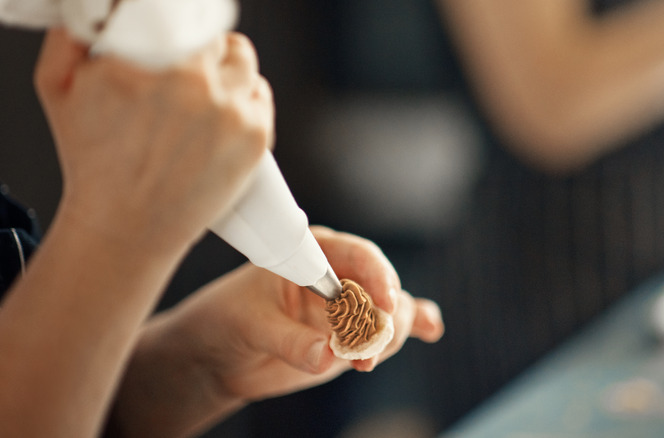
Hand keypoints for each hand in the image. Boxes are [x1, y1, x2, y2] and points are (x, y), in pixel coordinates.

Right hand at [34, 29, 273, 253]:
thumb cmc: (92, 163)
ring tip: (205, 93)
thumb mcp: (58, 87)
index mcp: (144, 58)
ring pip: (242, 59)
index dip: (175, 24)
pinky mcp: (256, 134)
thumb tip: (104, 11)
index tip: (170, 36)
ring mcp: (229, 108)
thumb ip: (73, 34)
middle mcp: (192, 79)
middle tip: (183, 72)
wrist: (127, 227)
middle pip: (213, 34)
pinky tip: (223, 115)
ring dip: (227, 68)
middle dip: (199, 48)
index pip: (177, 12)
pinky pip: (261, 93)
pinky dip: (246, 98)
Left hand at [108, 226, 443, 436]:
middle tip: (369, 348)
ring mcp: (347, 310)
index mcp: (314, 253)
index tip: (386, 301)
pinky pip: (388, 330)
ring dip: (389, 335)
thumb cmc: (226, 320)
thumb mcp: (252, 325)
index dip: (378, 276)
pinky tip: (430, 329)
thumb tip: (328, 357)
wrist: (217, 355)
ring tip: (366, 359)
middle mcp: (338, 277)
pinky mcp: (350, 338)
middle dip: (384, 317)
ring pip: (389, 315)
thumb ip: (291, 342)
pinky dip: (412, 328)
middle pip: (382, 288)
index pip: (359, 255)